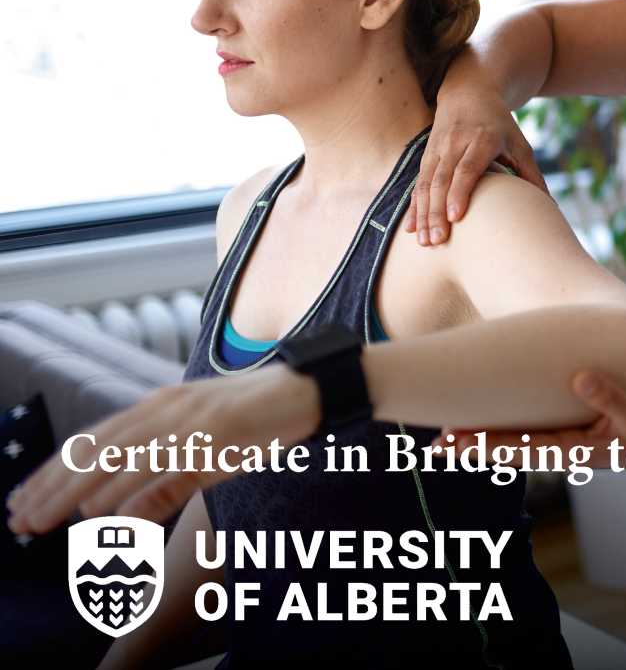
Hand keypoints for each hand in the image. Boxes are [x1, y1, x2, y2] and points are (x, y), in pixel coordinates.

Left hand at [5, 368, 318, 534]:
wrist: (313, 388)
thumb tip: (120, 518)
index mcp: (161, 404)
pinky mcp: (216, 429)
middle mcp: (167, 405)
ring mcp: (191, 416)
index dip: (54, 470)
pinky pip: (162, 462)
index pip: (93, 439)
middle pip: (95, 448)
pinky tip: (99, 509)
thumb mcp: (207, 452)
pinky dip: (126, 487)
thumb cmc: (262, 420)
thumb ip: (165, 481)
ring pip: (118, 455)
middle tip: (20, 518)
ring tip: (43, 519)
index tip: (24, 500)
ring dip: (75, 490)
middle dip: (52, 485)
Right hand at [408, 53, 545, 245]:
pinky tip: (409, 228)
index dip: (460, 193)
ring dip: (423, 214)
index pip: (468, 169)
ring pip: (426, 184)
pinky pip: (417, 184)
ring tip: (423, 241)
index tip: (456, 217)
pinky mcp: (426, 156)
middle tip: (436, 241)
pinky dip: (413, 206)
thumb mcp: (520, 145)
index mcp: (482, 140)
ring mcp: (438, 150)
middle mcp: (456, 144)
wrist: (468, 94)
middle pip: (443, 181)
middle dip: (437, 212)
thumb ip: (532, 175)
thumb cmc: (500, 125)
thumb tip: (551, 208)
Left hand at [447, 370, 625, 471]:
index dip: (486, 443)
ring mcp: (565, 445)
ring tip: (449, 439)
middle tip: (435, 445)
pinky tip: (487, 430)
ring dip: (483, 444)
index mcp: (575, 450)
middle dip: (473, 448)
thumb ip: (610, 396)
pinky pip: (530, 437)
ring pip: (515, 446)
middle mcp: (564, 451)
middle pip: (509, 452)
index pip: (521, 448)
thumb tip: (579, 377)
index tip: (456, 439)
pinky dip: (504, 435)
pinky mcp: (570, 435)